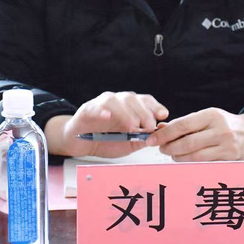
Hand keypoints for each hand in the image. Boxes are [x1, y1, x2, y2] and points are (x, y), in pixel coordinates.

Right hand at [45, 91, 168, 157]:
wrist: (80, 143)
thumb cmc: (103, 141)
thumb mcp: (127, 144)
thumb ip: (141, 139)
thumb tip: (157, 136)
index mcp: (129, 107)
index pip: (144, 100)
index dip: (155, 106)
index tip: (163, 115)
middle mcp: (116, 102)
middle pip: (132, 99)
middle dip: (143, 112)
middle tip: (149, 126)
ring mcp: (101, 104)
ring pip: (115, 100)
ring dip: (126, 113)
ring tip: (132, 126)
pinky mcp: (87, 110)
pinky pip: (95, 108)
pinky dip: (102, 111)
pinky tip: (108, 117)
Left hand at [146, 109, 243, 160]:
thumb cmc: (223, 124)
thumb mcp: (206, 117)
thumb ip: (185, 123)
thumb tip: (160, 128)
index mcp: (212, 115)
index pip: (182, 125)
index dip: (164, 134)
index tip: (152, 139)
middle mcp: (220, 130)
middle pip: (186, 143)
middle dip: (169, 147)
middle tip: (160, 148)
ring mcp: (226, 146)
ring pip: (194, 157)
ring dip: (178, 157)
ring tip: (172, 153)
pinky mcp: (229, 160)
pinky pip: (203, 164)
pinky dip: (190, 163)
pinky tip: (185, 159)